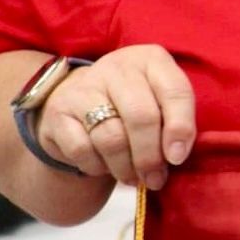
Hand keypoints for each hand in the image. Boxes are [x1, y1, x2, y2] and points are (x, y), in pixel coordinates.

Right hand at [36, 45, 194, 190]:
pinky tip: (103, 165)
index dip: (180, 127)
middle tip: (154, 179)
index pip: (175, 90)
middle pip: (141, 116)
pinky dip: (97, 167)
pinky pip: (82, 150)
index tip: (177, 157)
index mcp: (151, 60)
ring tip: (132, 178)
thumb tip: (176, 156)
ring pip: (112, 138)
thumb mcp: (159, 103)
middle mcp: (118, 67)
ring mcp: (85, 87)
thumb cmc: (130, 106)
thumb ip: (175, 123)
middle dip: (150, 157)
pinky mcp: (59, 111)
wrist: (78, 101)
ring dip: (125, 168)